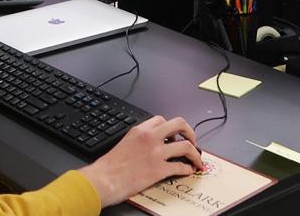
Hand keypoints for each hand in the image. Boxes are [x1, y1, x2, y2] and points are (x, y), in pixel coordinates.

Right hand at [78, 116, 202, 206]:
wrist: (103, 180)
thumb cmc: (109, 166)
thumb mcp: (124, 143)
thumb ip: (139, 141)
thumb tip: (150, 146)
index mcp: (140, 130)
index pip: (161, 120)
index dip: (171, 128)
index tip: (174, 135)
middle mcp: (150, 137)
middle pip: (179, 124)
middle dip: (190, 132)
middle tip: (192, 140)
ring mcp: (156, 153)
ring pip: (186, 145)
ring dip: (195, 153)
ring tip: (196, 159)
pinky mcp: (158, 169)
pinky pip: (181, 166)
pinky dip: (188, 169)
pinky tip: (188, 171)